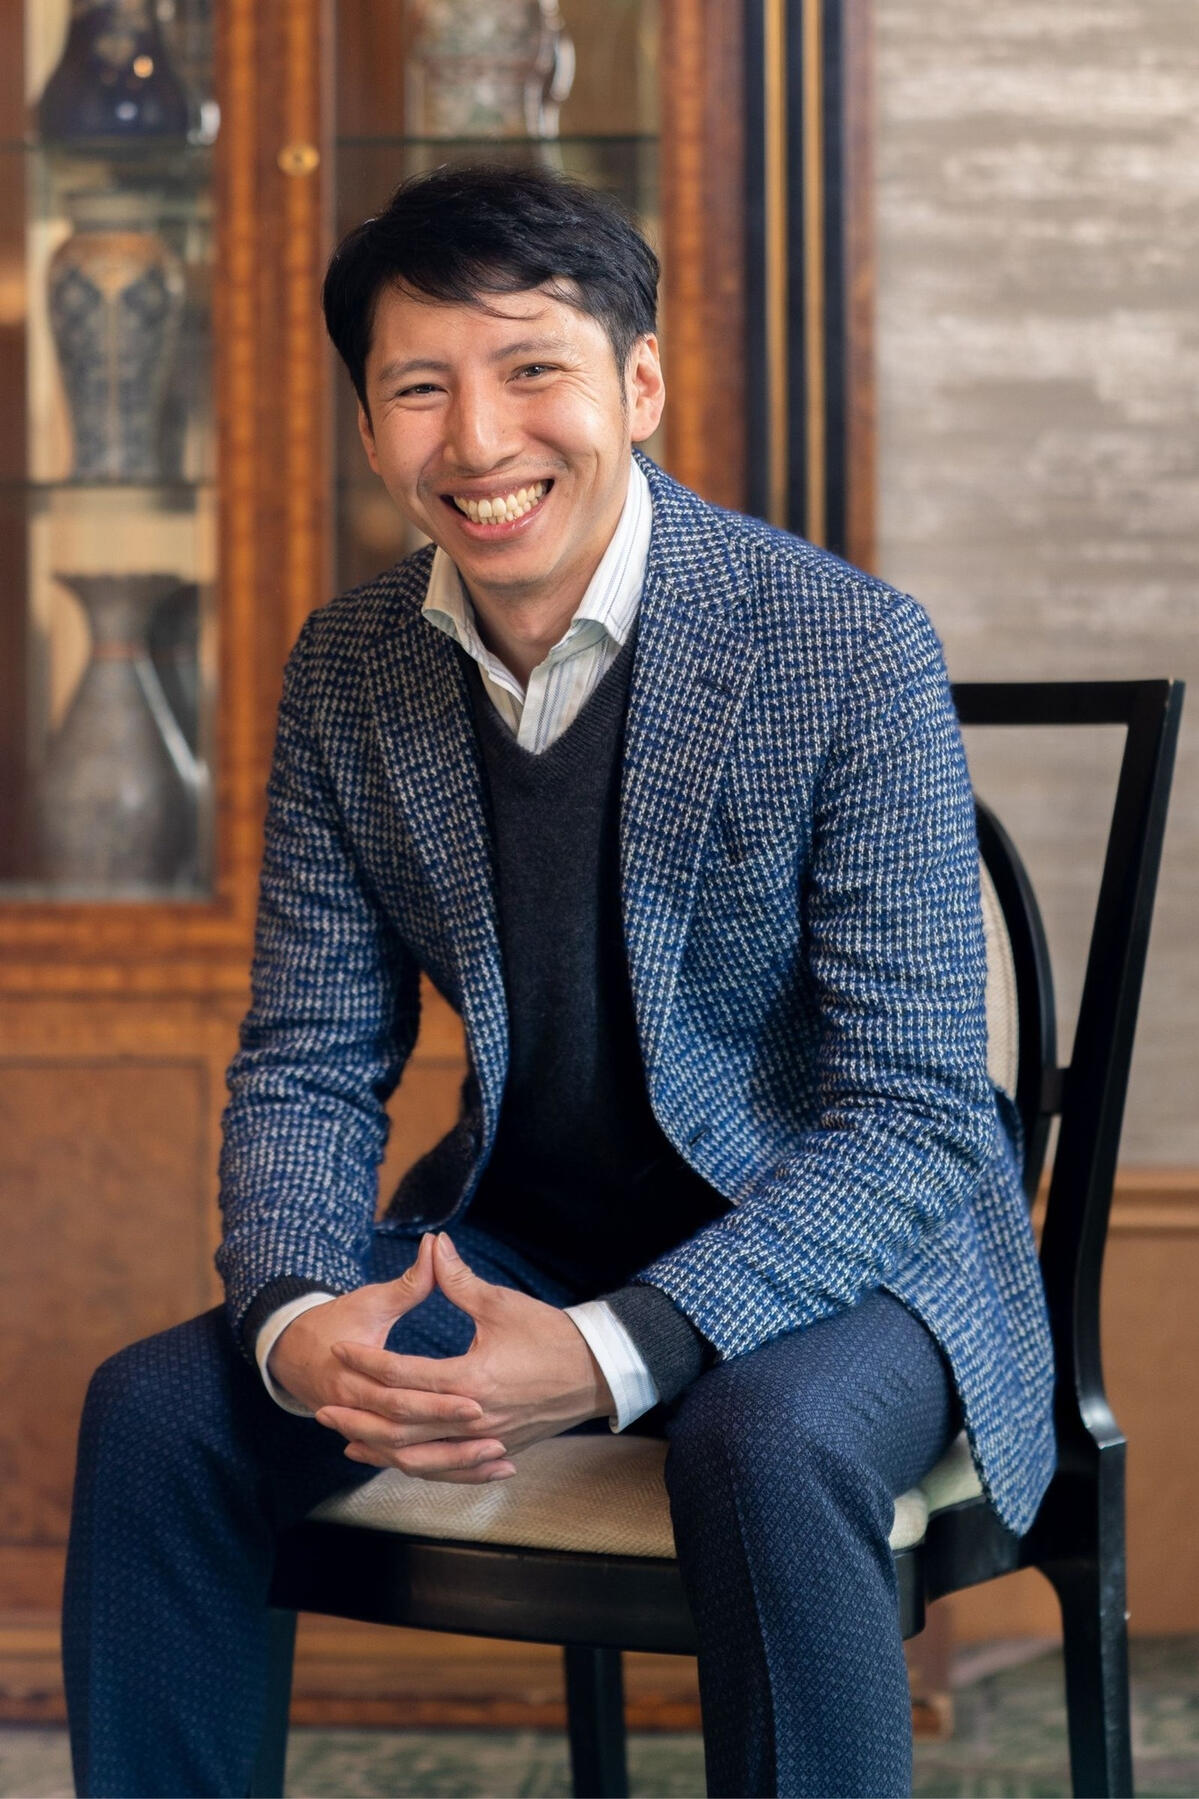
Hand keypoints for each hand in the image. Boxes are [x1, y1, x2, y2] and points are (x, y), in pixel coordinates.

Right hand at [267, 1234, 485, 1463]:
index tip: (478, 1399)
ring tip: (501, 1461)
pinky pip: (410, 1466)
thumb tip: (437, 1243)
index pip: (401, 1395)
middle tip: (496, 1437)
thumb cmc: (335, 1321)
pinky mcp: (374, 1442)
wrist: (290, 1351)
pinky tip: (482, 1470)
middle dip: (451, 1439)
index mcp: (352, 1377)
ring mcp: (363, 1432)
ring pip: (410, 1462)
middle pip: (408, 1436)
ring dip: (454, 1464)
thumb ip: (409, 1281)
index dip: (439, 1400)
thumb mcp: (370, 1301)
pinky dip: (444, 1470)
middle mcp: (357, 1412)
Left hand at [316, 1232, 614, 1482]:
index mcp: (471, 1378)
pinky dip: (413, 1466)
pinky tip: (392, 1460)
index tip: (338, 1348)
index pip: (403, 1375)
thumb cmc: (550, 1335)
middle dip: (358, 1417)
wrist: (596, 1373)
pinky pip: (444, 1468)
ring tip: (346, 1441)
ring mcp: (484, 1441)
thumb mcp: (501, 1304)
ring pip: (419, 1456)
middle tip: (323, 1409)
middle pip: (401, 1425)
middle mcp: (473, 1417)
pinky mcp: (495, 1451)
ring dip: (379, 1449)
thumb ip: (458, 1280)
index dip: (366, 1361)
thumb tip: (434, 1244)